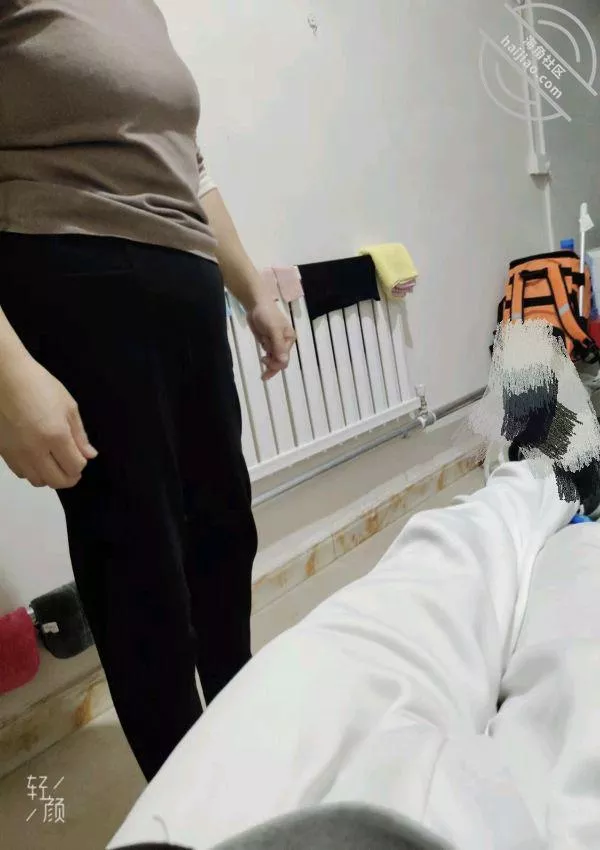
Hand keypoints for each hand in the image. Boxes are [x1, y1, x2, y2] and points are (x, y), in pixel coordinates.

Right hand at [0, 354, 97, 488]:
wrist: (4, 378)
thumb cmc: (39, 385)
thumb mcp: (68, 406)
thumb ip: (80, 435)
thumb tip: (89, 455)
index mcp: (56, 436)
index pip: (74, 467)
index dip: (81, 465)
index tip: (81, 456)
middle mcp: (35, 450)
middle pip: (57, 481)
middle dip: (69, 477)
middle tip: (72, 467)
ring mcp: (17, 453)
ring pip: (38, 481)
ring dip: (50, 476)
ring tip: (54, 463)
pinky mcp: (3, 452)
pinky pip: (21, 473)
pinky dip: (32, 471)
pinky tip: (36, 458)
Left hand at [247, 300, 295, 380]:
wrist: (255, 305)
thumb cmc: (266, 315)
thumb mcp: (273, 329)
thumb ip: (278, 345)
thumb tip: (284, 361)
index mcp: (289, 339)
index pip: (285, 358)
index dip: (276, 363)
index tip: (265, 360)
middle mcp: (284, 343)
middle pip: (280, 361)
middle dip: (272, 364)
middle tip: (262, 369)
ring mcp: (276, 343)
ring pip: (274, 359)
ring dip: (268, 359)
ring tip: (262, 355)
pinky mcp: (268, 342)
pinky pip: (269, 354)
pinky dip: (266, 357)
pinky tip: (262, 357)